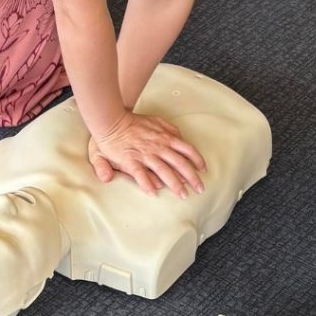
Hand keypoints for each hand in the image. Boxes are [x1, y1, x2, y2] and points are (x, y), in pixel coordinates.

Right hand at [89, 110, 205, 196]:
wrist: (112, 121)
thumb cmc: (134, 123)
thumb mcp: (156, 120)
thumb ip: (169, 129)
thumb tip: (180, 137)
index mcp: (166, 137)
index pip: (187, 149)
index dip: (197, 160)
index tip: (203, 169)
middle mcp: (158, 147)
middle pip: (180, 163)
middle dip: (192, 177)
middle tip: (200, 189)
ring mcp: (145, 155)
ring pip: (165, 172)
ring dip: (175, 184)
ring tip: (183, 195)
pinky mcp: (131, 161)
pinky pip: (141, 175)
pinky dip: (148, 184)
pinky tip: (154, 193)